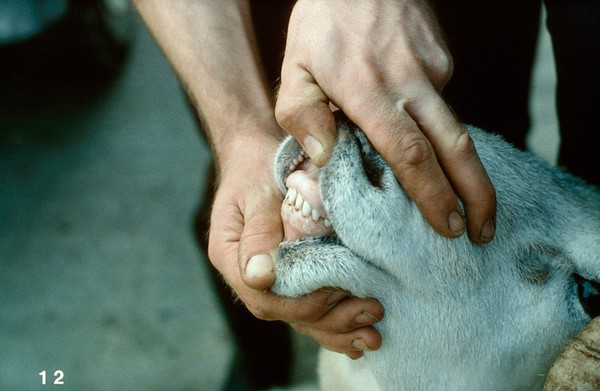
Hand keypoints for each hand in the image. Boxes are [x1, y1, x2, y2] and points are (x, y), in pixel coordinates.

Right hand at [208, 131, 383, 358]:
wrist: (262, 154)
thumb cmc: (257, 168)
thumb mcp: (255, 193)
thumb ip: (257, 233)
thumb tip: (260, 277)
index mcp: (232, 257)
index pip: (265, 295)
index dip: (306, 301)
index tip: (342, 289)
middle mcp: (250, 276)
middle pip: (288, 312)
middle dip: (331, 319)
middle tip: (372, 312)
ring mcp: (272, 280)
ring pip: (303, 317)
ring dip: (339, 329)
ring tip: (373, 335)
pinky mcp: (293, 277)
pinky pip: (313, 308)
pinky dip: (337, 322)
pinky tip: (361, 334)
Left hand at [275, 0, 496, 243]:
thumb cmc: (321, 23)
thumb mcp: (295, 68)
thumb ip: (302, 115)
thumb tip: (326, 157)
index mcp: (368, 91)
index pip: (410, 154)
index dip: (432, 194)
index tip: (448, 225)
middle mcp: (408, 83)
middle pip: (454, 148)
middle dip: (474, 195)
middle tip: (481, 232)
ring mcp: (432, 70)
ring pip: (454, 128)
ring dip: (466, 170)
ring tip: (469, 202)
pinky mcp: (442, 61)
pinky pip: (440, 104)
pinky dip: (433, 127)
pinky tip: (417, 127)